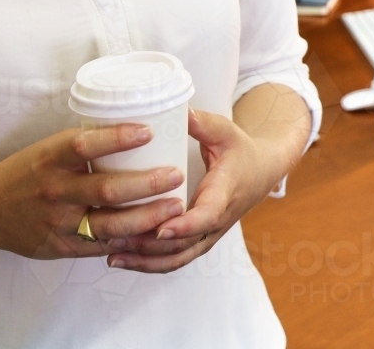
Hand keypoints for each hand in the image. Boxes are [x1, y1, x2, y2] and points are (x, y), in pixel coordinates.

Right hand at [0, 124, 185, 259]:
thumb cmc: (27, 171)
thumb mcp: (48, 149)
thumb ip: (83, 148)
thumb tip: (130, 136)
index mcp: (51, 158)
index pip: (85, 145)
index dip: (118, 138)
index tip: (149, 131)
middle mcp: (55, 190)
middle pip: (106, 190)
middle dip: (146, 184)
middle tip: (175, 175)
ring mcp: (58, 222)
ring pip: (109, 224)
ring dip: (146, 217)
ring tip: (174, 207)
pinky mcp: (62, 247)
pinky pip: (102, 246)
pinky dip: (129, 240)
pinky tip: (153, 233)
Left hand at [105, 107, 281, 272]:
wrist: (260, 172)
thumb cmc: (239, 150)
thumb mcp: (224, 131)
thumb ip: (201, 123)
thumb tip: (178, 110)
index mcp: (225, 192)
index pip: (207, 216)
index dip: (184, 225)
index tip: (160, 227)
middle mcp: (217, 220)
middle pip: (185, 244)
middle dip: (150, 246)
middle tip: (117, 238)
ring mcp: (209, 234)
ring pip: (178, 257)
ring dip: (145, 260)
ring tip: (113, 254)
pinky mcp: (200, 240)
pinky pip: (175, 258)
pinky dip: (150, 263)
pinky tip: (123, 259)